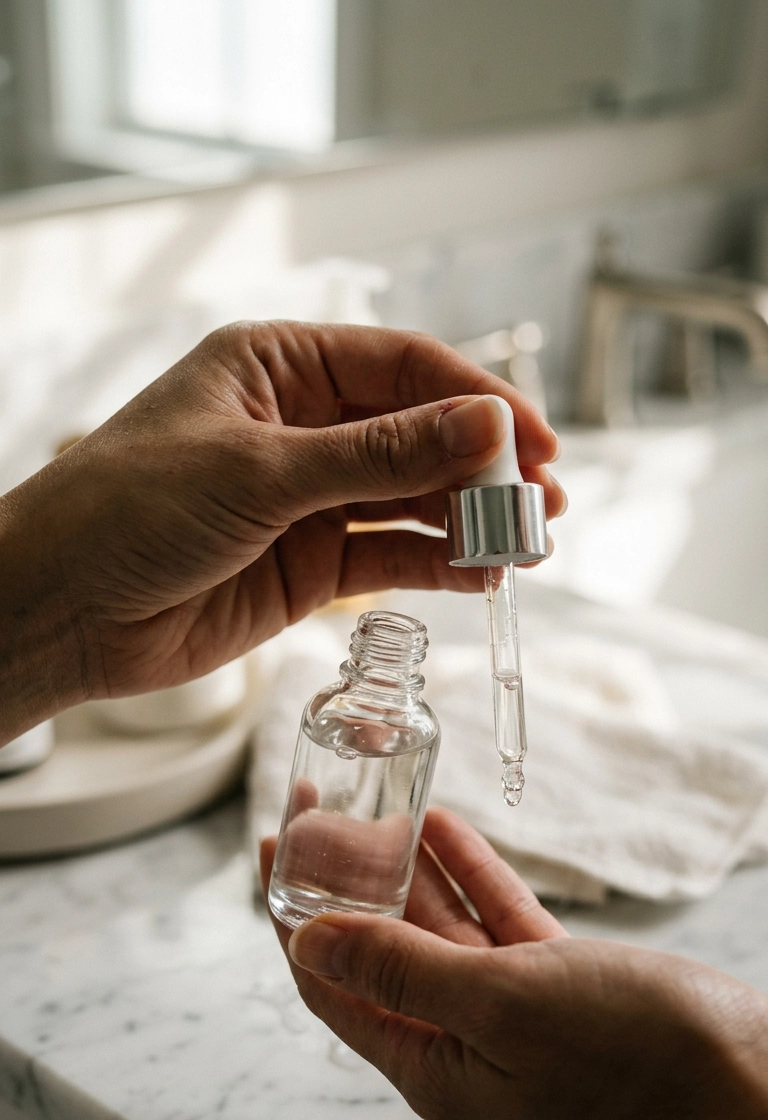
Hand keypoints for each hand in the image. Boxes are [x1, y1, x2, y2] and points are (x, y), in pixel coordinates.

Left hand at [0, 322, 560, 739]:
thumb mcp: (260, 472)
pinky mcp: (309, 566)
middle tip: (545, 503)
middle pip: (419, 434)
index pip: (403, 365)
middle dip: (484, 467)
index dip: (476, 399)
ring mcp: (308, 499)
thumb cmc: (128, 509)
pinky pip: (390, 557)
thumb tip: (485, 428)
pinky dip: (438, 565)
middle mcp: (302, 427)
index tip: (534, 441)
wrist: (63, 611)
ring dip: (470, 520)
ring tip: (528, 544)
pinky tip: (482, 574)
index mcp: (279, 366)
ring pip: (412, 500)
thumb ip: (378, 457)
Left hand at [262, 807, 767, 1119]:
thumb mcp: (502, 1005)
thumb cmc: (633, 1056)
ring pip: (440, 934)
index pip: (335, 988)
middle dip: (348, 884)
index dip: (295, 918)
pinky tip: (446, 828)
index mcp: (433, 1069)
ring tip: (375, 807)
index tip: (274, 849)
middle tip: (321, 813)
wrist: (752, 1087)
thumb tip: (309, 946)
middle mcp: (464, 1050)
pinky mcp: (562, 992)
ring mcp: (515, 1022)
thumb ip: (402, 972)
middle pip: (381, 956)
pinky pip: (498, 926)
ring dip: (408, 873)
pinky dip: (472, 879)